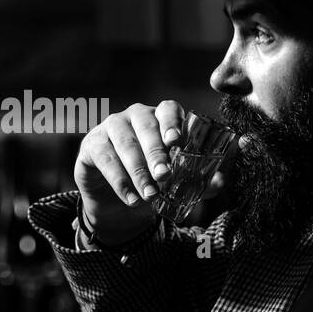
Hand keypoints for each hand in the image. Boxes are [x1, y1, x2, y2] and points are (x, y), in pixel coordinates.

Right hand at [74, 100, 188, 245]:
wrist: (116, 201)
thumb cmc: (152, 181)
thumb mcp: (178, 182)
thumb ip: (200, 180)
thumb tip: (220, 181)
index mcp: (160, 118)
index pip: (168, 110)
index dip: (173, 122)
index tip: (177, 141)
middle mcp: (135, 116)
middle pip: (146, 126)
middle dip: (156, 152)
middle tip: (164, 174)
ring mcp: (111, 127)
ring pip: (124, 143)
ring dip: (138, 170)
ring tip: (150, 195)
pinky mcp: (92, 144)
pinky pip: (105, 159)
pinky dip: (119, 181)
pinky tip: (131, 198)